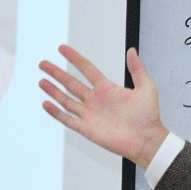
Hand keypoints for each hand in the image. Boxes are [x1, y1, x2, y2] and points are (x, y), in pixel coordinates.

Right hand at [37, 45, 167, 166]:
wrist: (146, 140)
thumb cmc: (148, 116)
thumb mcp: (146, 87)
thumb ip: (137, 69)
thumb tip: (132, 50)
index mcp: (107, 89)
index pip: (86, 69)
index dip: (74, 58)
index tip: (62, 49)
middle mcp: (95, 100)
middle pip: (71, 83)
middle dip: (56, 73)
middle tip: (43, 64)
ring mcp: (90, 114)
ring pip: (66, 100)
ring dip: (53, 91)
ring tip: (41, 81)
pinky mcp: (87, 129)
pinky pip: (67, 119)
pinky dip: (56, 112)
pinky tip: (46, 104)